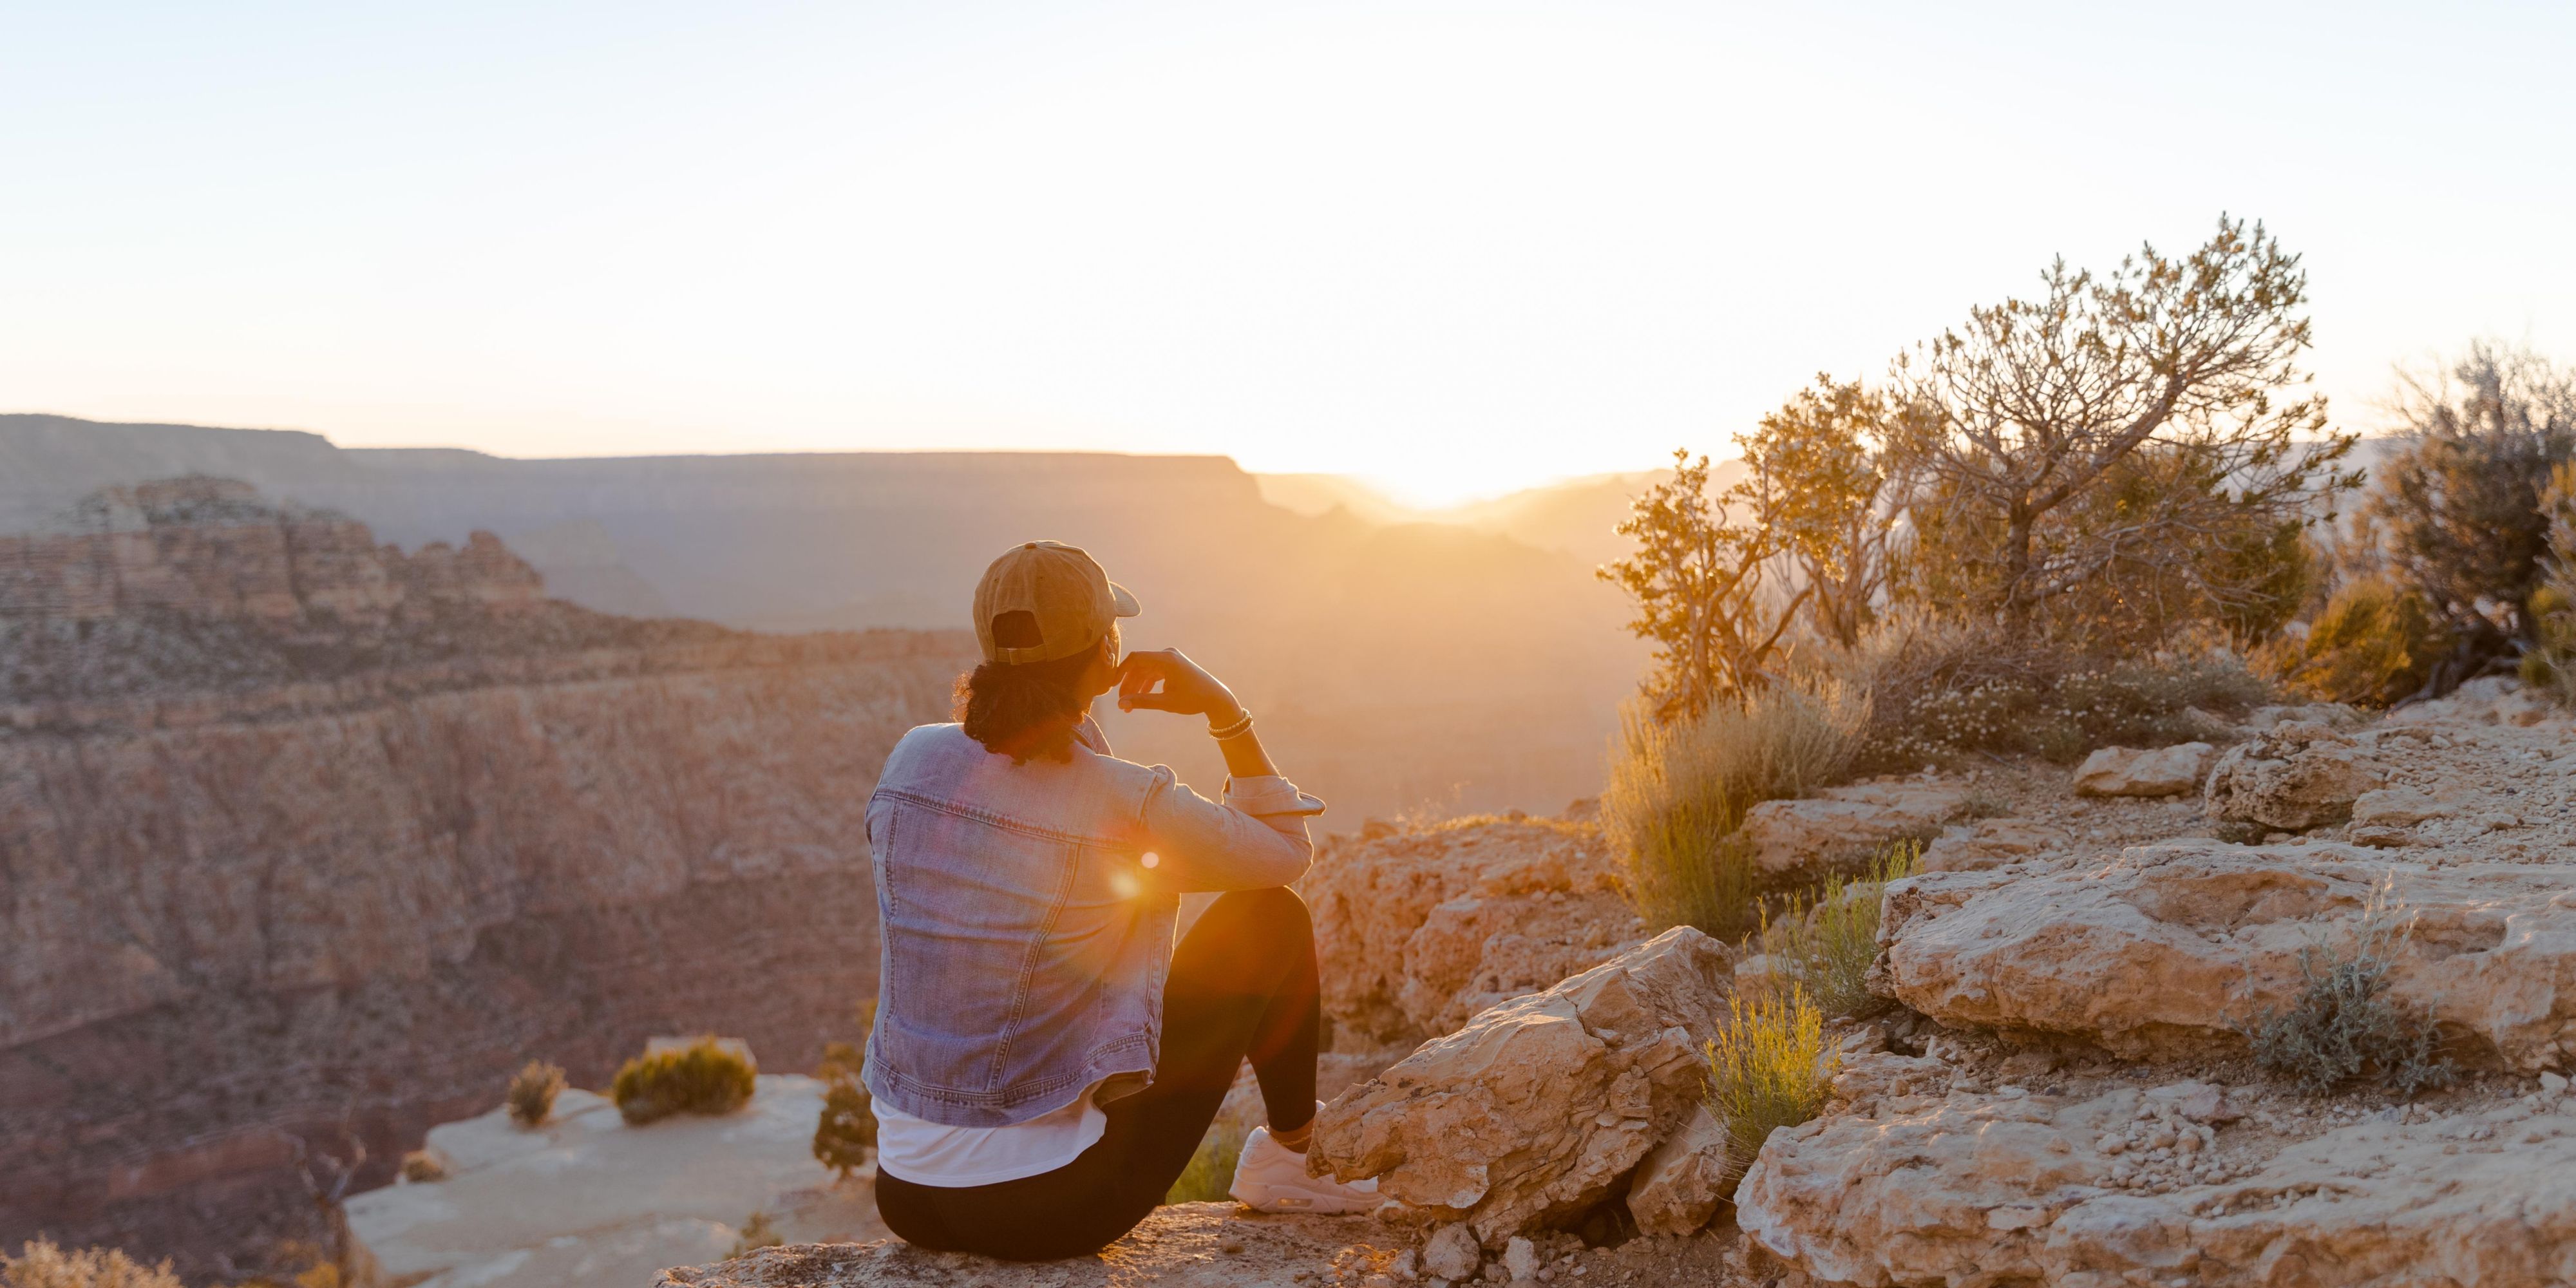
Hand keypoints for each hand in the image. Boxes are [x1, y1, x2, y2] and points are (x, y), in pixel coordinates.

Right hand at [1115, 648, 1242, 722]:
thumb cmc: (1193, 699)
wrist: (1215, 697)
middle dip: (1128, 684)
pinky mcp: (1172, 665)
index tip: (1112, 686)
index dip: (1120, 671)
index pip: (1135, 659)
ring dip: (1136, 685)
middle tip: (1122, 703)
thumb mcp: (1166, 702)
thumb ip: (1142, 701)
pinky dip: (1146, 684)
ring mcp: (1170, 659)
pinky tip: (1141, 696)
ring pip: (1145, 670)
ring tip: (1130, 705)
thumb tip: (1121, 705)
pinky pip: (1153, 672)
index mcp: (1166, 659)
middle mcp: (1167, 654)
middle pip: (1139, 666)